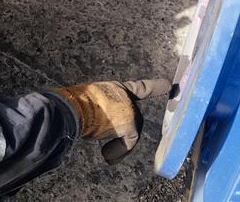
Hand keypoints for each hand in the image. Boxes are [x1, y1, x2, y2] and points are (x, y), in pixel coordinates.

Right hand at [52, 79, 170, 164]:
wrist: (73, 109)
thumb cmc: (73, 105)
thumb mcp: (88, 103)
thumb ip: (100, 110)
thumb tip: (94, 125)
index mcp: (115, 88)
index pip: (138, 88)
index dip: (153, 87)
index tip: (166, 84)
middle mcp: (125, 96)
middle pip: (134, 118)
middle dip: (125, 134)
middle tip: (108, 151)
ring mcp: (129, 109)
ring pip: (132, 132)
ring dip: (119, 145)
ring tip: (104, 154)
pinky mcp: (130, 123)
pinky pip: (129, 142)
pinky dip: (118, 151)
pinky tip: (106, 156)